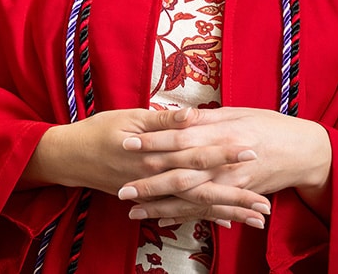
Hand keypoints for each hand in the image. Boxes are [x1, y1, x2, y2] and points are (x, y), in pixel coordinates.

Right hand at [26, 108, 270, 226]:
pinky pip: (182, 212)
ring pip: (197, 205)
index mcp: (158, 153)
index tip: (253, 153)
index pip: (199, 154)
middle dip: (237, 196)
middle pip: (205, 189)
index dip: (226, 155)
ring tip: (256, 219)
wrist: (71, 157)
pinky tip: (226, 221)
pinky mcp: (152, 198)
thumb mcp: (130, 116)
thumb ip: (163, 119)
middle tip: (266, 205)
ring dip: (228, 212)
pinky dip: (205, 217)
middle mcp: (161, 176)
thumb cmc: (100, 130)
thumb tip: (191, 115)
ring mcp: (157, 191)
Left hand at [119, 106, 331, 222]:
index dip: (153, 141)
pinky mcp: (236, 196)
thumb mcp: (239, 113)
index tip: (127, 142)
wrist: (304, 152)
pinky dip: (185, 216)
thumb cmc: (270, 125)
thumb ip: (206, 119)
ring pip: (190, 197)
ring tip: (134, 210)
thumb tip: (176, 116)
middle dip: (150, 182)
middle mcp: (225, 161)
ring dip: (161, 205)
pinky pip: (207, 210)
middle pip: (181, 173)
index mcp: (223, 134)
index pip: (181, 138)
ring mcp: (231, 182)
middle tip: (122, 189)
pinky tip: (162, 221)